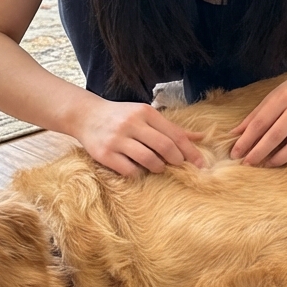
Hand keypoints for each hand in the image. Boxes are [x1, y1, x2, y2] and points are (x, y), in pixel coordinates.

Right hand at [74, 99, 204, 176]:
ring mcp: (117, 139)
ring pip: (148, 159)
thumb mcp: (146, 116)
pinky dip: (138, 173)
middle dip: (176, 160)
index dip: (191, 151)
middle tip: (178, 165)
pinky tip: (138, 170)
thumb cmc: (122, 117)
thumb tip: (201, 137)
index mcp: (146, 112)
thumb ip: (172, 128)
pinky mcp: (105, 153)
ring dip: (158, 167)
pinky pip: (129, 170)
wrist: (86, 115)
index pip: (175, 134)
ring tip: (158, 167)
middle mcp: (132, 123)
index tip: (201, 164)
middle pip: (165, 146)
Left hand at [230, 69, 286, 166]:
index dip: (246, 140)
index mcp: (282, 98)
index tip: (235, 153)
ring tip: (266, 165)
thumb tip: (234, 133)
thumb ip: (255, 115)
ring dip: (278, 159)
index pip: (260, 123)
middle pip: (276, 136)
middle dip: (259, 152)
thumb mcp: (274, 96)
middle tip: (247, 164)